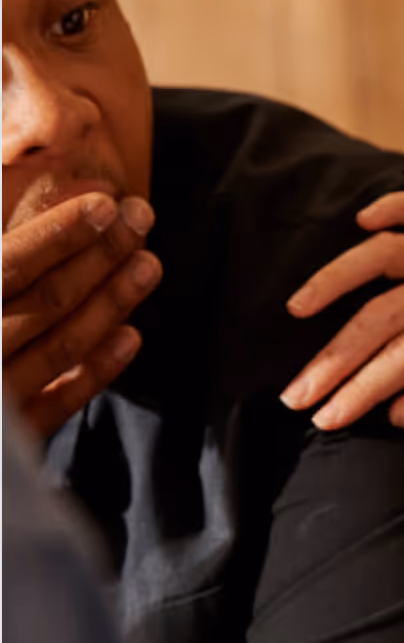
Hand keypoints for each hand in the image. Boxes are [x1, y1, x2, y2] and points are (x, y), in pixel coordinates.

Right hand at [2, 192, 161, 435]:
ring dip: (112, 303)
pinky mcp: (0, 451)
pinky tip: (131, 337)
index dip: (57, 233)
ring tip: (149, 264)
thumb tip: (3, 191)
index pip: (5, 266)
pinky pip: (52, 407)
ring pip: (59, 347)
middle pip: (45, 302)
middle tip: (142, 217)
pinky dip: (96, 372)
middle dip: (101, 255)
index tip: (105, 202)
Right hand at [281, 191, 403, 435]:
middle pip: (384, 313)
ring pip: (387, 255)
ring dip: (337, 280)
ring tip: (297, 309)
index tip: (324, 419)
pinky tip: (362, 218)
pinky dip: (395, 206)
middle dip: (335, 358)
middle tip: (295, 393)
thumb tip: (391, 409)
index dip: (361, 390)